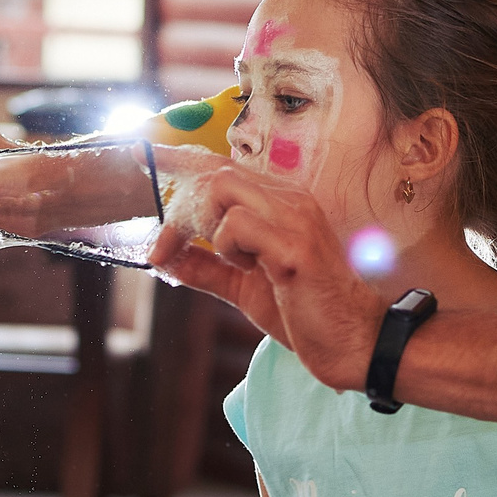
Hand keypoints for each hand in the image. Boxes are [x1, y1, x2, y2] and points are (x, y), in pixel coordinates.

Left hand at [148, 163, 380, 393]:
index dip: (179, 157)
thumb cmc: (305, 314)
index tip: (141, 151)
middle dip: (179, 209)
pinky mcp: (295, 248)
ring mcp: (295, 220)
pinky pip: (238, 226)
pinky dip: (227, 248)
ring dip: (205, 229)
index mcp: (280, 205)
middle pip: (214, 172)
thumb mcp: (243, 288)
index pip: (221, 166)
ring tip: (230, 263)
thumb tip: (165, 257)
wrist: (354, 344)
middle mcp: (290, 200)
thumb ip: (206, 268)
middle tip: (166, 249)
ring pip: (223, 189)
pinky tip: (250, 271)